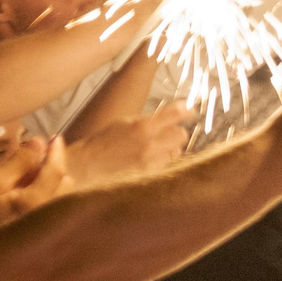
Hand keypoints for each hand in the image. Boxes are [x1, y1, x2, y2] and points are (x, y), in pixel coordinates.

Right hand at [0, 131, 68, 227]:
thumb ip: (18, 163)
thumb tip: (39, 142)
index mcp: (37, 202)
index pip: (56, 170)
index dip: (56, 151)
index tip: (55, 138)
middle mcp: (51, 214)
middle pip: (65, 182)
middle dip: (53, 169)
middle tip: (30, 166)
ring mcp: (53, 223)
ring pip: (62, 194)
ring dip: (51, 182)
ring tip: (26, 182)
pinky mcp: (50, 230)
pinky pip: (56, 205)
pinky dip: (48, 194)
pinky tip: (28, 195)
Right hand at [68, 102, 194, 181]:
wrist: (91, 162)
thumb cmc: (107, 139)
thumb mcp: (126, 122)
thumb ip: (150, 119)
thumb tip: (174, 114)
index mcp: (142, 126)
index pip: (173, 114)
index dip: (185, 110)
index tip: (190, 109)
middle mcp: (149, 143)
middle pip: (181, 134)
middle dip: (177, 131)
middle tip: (168, 130)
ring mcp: (151, 159)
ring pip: (177, 149)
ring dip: (172, 145)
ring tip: (157, 144)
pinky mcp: (150, 171)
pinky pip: (168, 162)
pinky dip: (165, 157)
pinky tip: (153, 155)